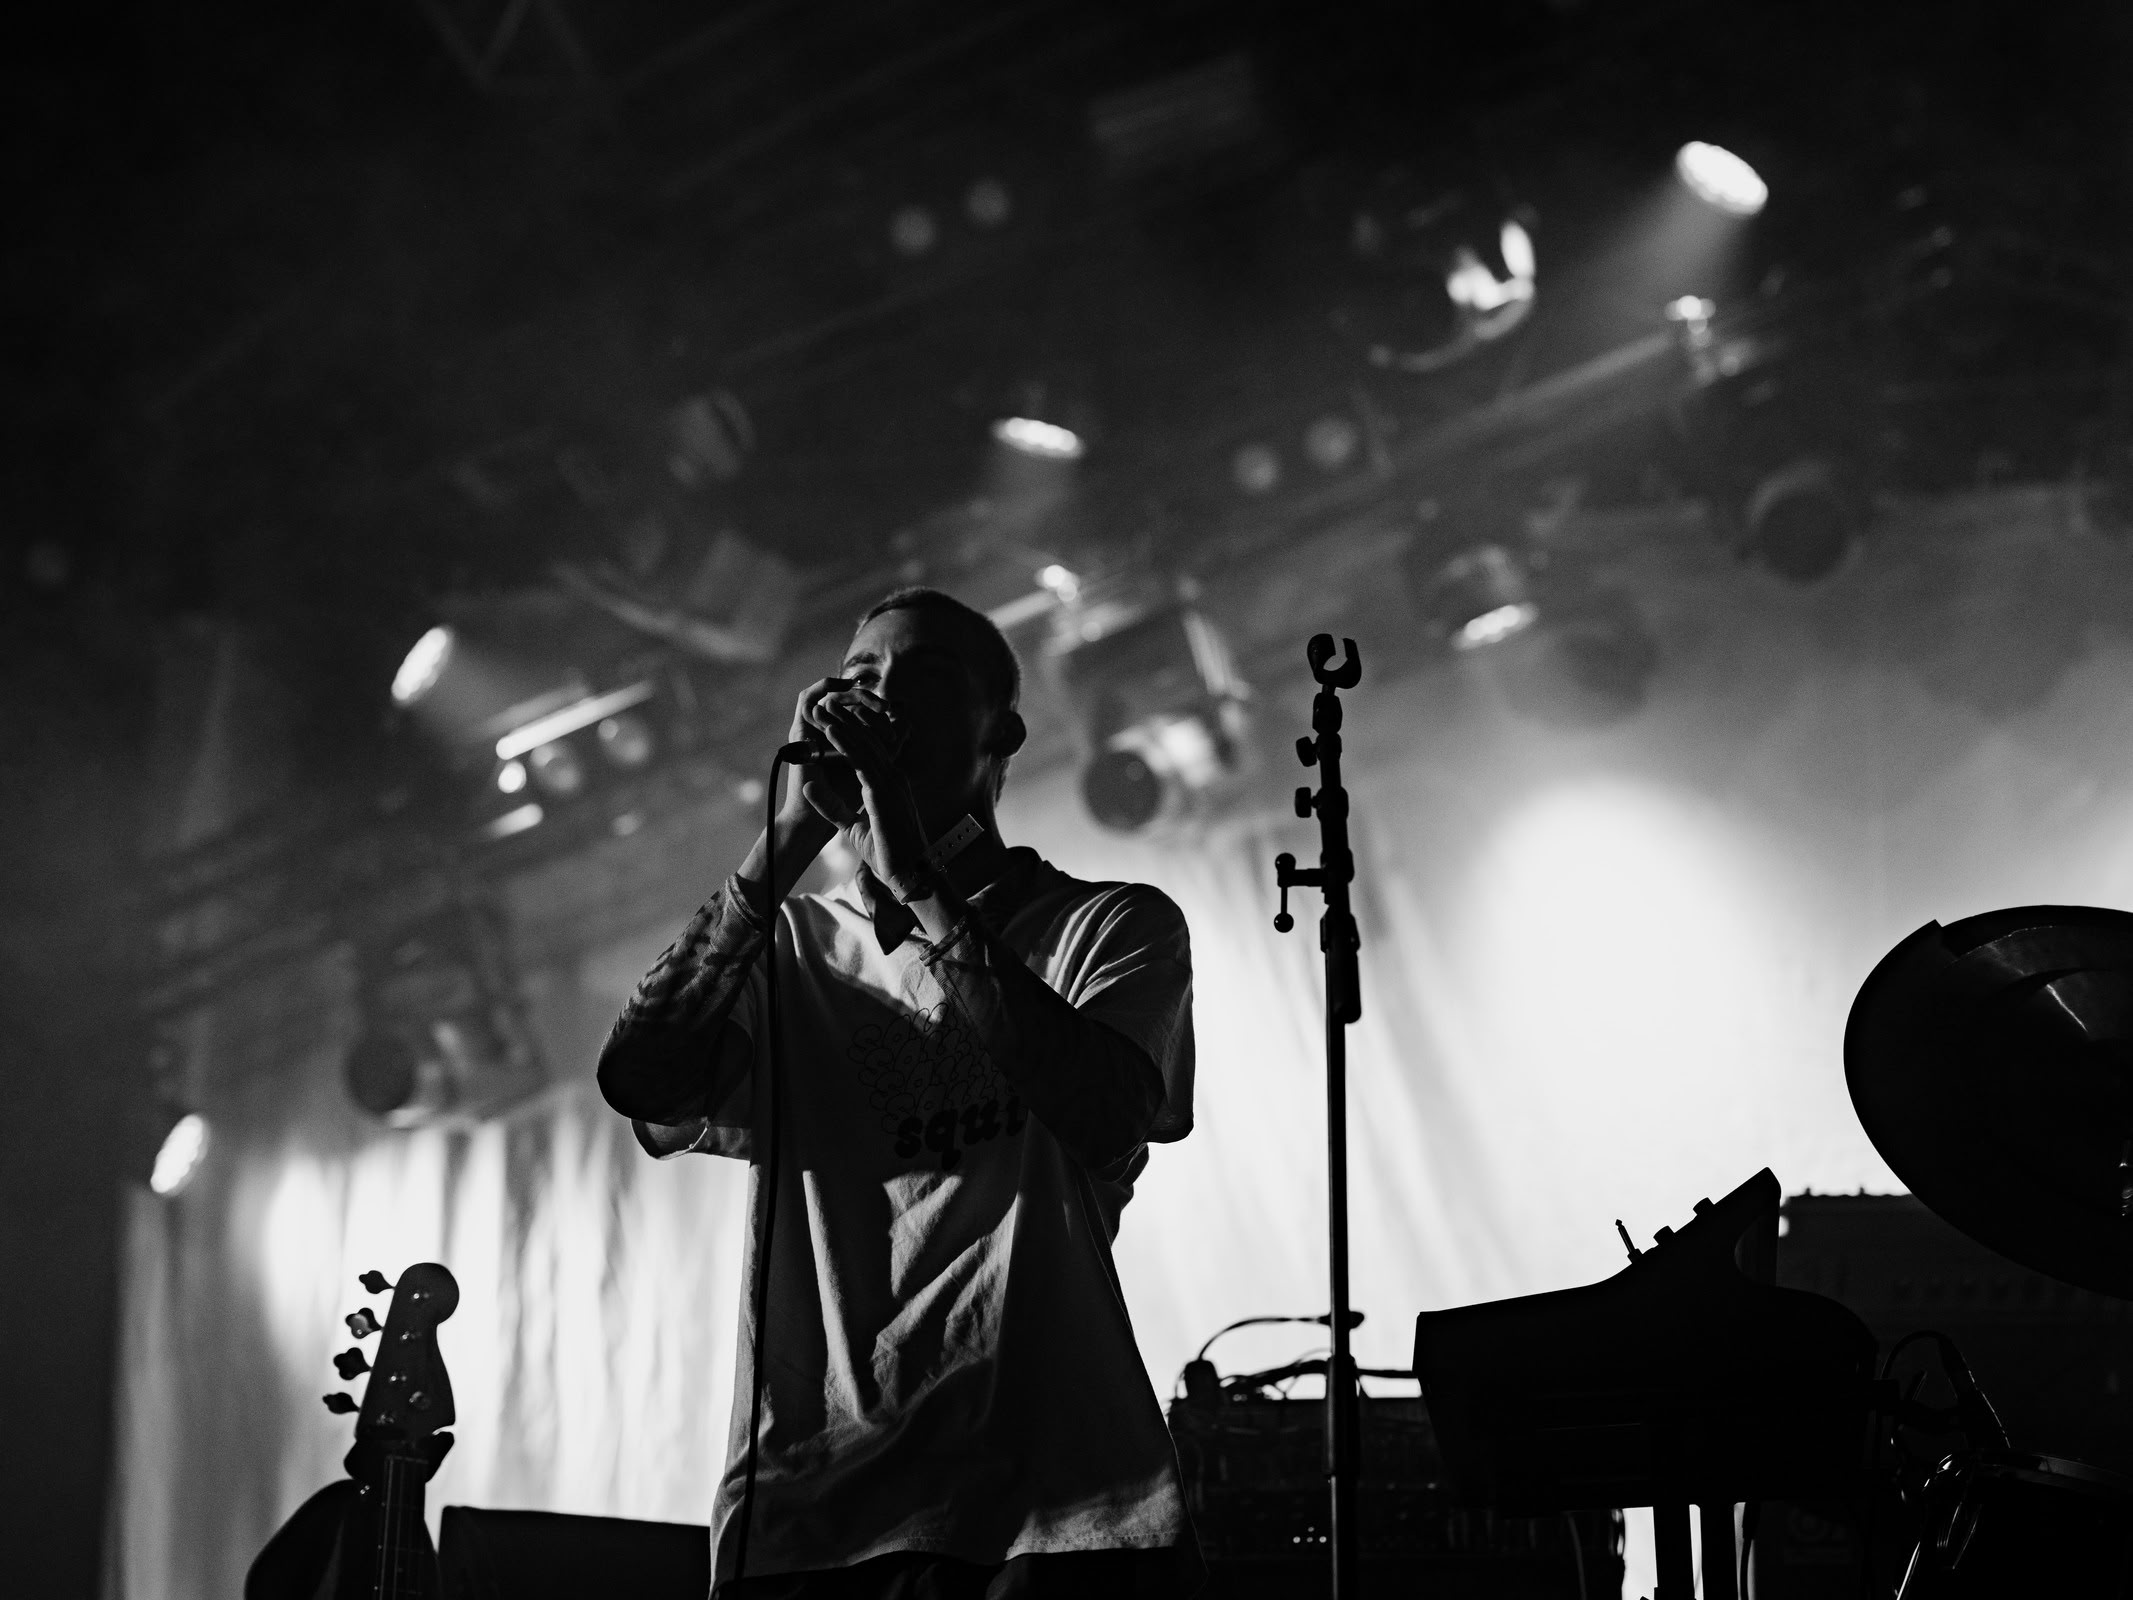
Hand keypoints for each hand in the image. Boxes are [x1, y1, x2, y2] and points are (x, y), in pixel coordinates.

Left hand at [803, 688, 929, 895]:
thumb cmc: (888, 856)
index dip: (851, 733)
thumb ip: (834, 808)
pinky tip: (831, 730)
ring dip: (843, 724)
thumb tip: (811, 790)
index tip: (832, 720)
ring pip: (865, 745)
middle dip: (846, 720)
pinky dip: (845, 743)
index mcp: (891, 786)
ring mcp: (892, 783)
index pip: (870, 752)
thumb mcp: (853, 827)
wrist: (909, 876)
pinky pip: (862, 761)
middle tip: (827, 702)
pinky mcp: (884, 792)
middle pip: (868, 741)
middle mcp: (894, 779)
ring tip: (825, 707)